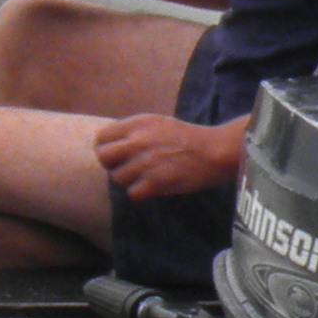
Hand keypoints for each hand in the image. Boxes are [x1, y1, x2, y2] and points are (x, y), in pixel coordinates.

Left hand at [90, 110, 243, 201]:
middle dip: (113, 165)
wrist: (216, 151)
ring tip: (145, 179)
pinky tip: (154, 188)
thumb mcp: (159, 124)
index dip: (107, 149)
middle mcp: (137, 141)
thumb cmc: (190, 138)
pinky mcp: (156, 182)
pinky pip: (133, 193)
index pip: (101, 138)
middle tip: (128, 169)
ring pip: (117, 178)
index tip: (118, 156)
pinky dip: (141, 193)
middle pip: (103, 158)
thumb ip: (136, 132)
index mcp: (138, 124)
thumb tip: (116, 147)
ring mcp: (145, 162)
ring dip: (129, 181)